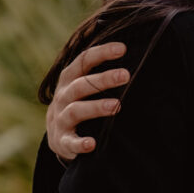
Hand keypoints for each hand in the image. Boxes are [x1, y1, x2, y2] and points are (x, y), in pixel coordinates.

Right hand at [47, 42, 128, 161]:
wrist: (59, 136)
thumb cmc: (80, 103)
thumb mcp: (84, 85)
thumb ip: (101, 73)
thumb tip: (134, 54)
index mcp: (70, 80)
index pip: (83, 61)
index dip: (101, 53)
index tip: (122, 48)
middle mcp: (63, 97)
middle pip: (81, 85)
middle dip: (103, 79)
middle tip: (126, 75)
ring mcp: (61, 119)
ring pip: (76, 110)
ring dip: (96, 107)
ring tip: (116, 105)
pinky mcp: (62, 141)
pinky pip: (70, 142)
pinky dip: (80, 144)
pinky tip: (92, 144)